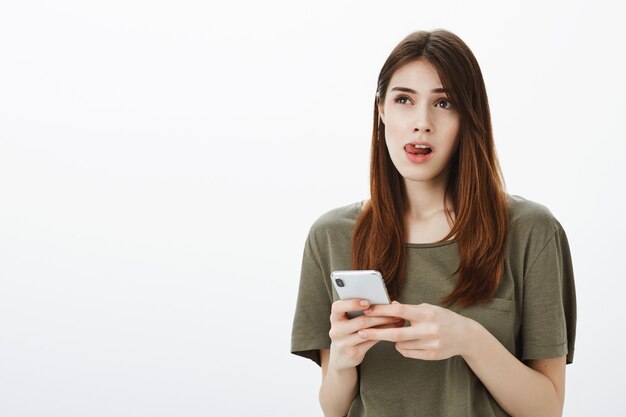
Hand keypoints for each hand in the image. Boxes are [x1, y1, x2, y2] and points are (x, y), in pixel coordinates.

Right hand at [328, 299, 404, 370]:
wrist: (340, 356)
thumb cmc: (348, 331)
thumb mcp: (347, 320)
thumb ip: (358, 311)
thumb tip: (383, 302)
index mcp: (334, 317)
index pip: (338, 307)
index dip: (352, 303)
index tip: (368, 302)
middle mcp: (336, 330)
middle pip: (360, 321)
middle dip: (380, 315)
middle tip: (395, 311)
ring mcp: (344, 343)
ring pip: (368, 332)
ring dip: (385, 325)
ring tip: (398, 320)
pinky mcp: (354, 353)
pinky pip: (371, 342)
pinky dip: (383, 335)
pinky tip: (393, 331)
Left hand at [359, 301, 473, 360]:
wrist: (465, 336)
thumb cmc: (443, 318)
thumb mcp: (428, 308)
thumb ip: (409, 308)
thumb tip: (390, 305)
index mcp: (427, 314)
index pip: (400, 311)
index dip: (382, 311)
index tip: (368, 310)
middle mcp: (429, 330)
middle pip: (396, 333)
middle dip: (376, 333)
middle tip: (361, 331)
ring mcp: (431, 344)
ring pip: (400, 344)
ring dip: (392, 340)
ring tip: (393, 333)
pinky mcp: (432, 356)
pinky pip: (408, 353)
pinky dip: (402, 347)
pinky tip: (405, 342)